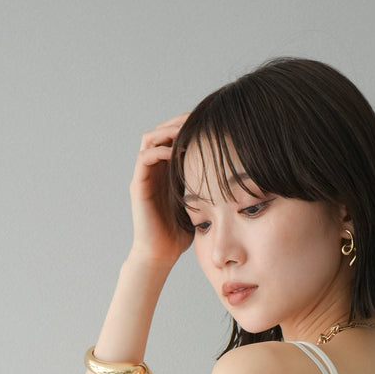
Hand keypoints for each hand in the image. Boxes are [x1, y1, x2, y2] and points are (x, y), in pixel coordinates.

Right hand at [128, 113, 193, 270]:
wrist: (161, 255)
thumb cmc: (181, 233)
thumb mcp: (200, 201)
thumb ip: (207, 184)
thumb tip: (236, 173)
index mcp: (167, 169)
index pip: (174, 134)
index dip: (188, 124)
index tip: (208, 121)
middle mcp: (154, 168)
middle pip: (161, 130)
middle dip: (178, 121)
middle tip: (198, 118)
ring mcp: (144, 176)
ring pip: (150, 138)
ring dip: (167, 131)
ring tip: (186, 131)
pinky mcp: (138, 186)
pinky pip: (145, 158)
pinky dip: (159, 150)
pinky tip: (176, 152)